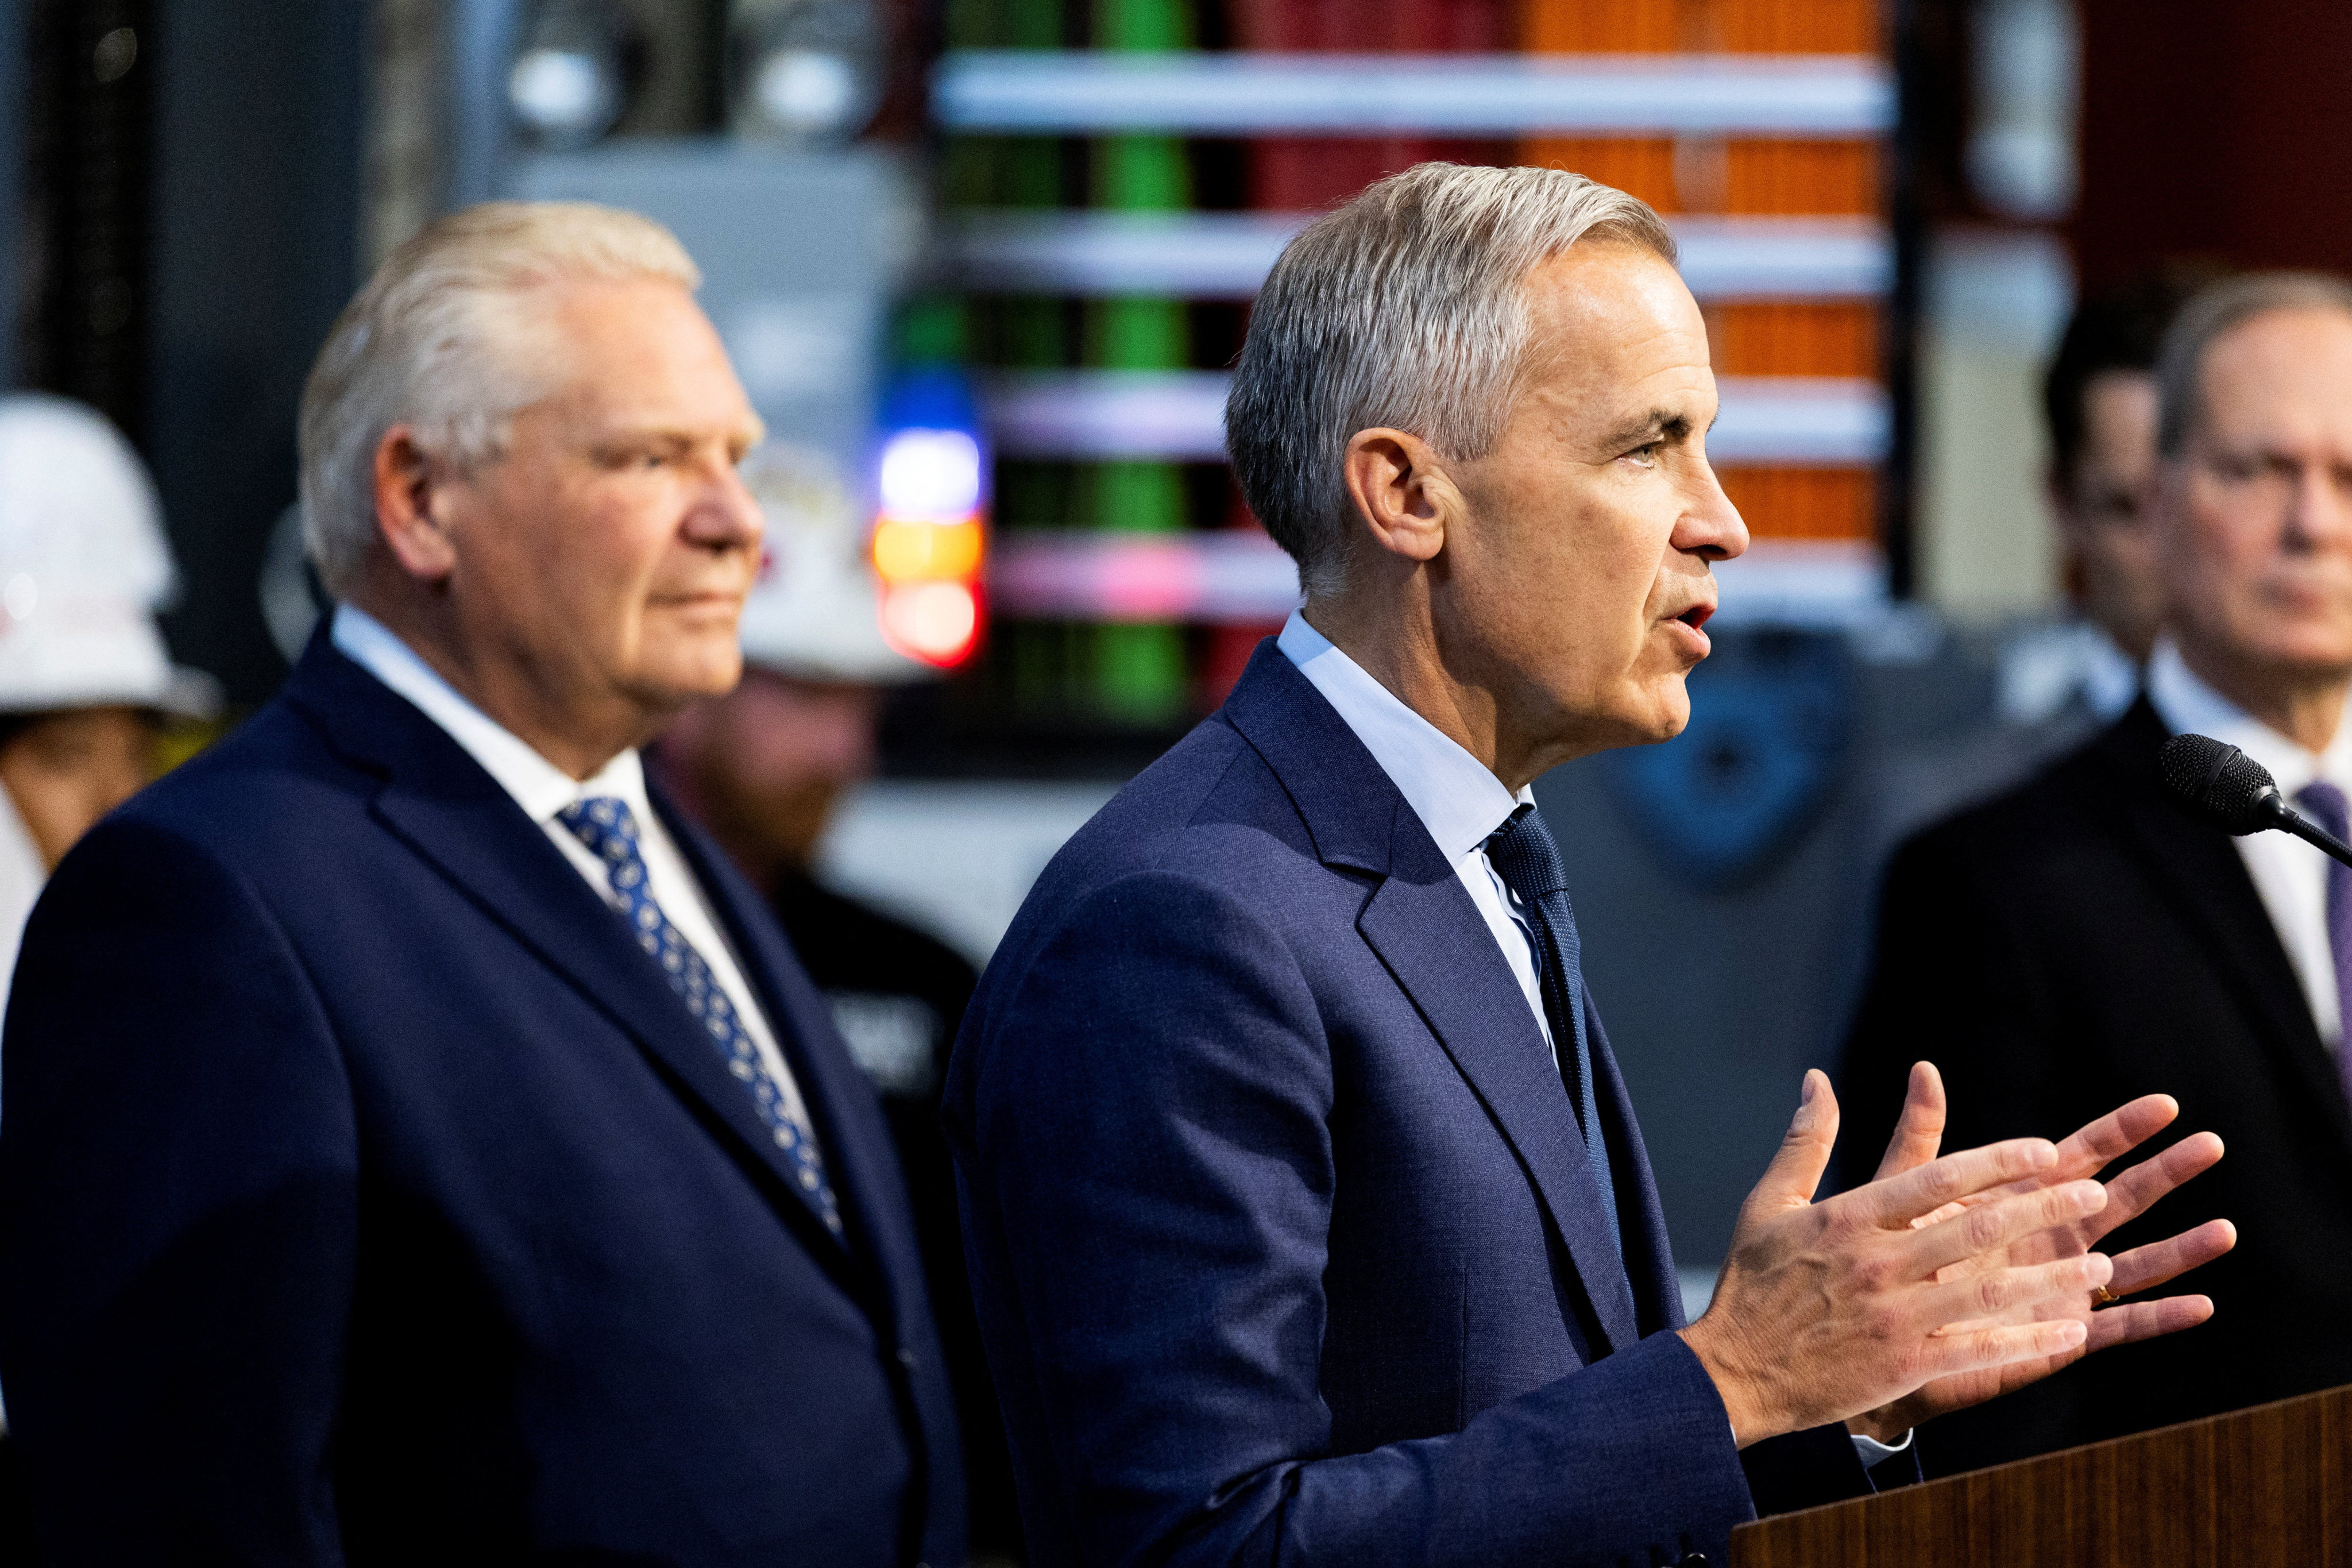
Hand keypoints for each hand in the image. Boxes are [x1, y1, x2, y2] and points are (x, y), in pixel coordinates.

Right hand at [1678, 1070, 2113, 1447]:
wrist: (1732, 1374)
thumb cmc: (1752, 1284)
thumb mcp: (1768, 1203)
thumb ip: (1805, 1141)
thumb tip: (1817, 1079)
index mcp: (1848, 1219)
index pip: (1935, 1178)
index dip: (1995, 1162)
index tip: (2044, 1150)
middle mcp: (1876, 1263)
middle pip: (1976, 1228)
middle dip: (2043, 1209)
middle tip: (2095, 1192)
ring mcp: (1894, 1317)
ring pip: (1991, 1291)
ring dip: (2053, 1278)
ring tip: (2102, 1264)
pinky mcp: (1903, 1365)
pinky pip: (1980, 1350)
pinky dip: (2028, 1341)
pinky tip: (2069, 1332)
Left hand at [1841, 1062, 2234, 1440]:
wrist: (1873, 1330)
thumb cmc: (1890, 1257)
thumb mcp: (1905, 1193)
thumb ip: (1921, 1137)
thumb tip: (1923, 1067)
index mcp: (2020, 1198)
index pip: (2081, 1154)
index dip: (2122, 1130)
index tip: (2165, 1104)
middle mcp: (2051, 1238)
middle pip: (2121, 1198)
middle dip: (2165, 1172)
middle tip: (2211, 1145)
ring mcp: (2061, 1285)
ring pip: (2134, 1262)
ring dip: (2180, 1248)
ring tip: (2224, 1230)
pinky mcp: (2059, 1333)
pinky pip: (2118, 1325)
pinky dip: (2158, 1316)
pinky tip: (2202, 1305)